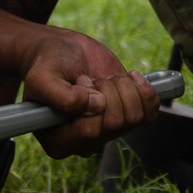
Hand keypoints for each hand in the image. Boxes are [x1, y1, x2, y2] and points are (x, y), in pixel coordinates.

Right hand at [18, 29, 159, 158]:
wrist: (63, 50)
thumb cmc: (47, 65)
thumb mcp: (41, 78)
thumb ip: (61, 97)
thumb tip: (97, 105)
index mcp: (59, 141)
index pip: (89, 133)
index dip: (91, 102)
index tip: (80, 81)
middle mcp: (85, 142)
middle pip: (115, 124)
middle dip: (106, 90)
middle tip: (89, 78)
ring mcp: (108, 131)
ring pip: (134, 117)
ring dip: (122, 87)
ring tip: (103, 78)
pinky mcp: (127, 117)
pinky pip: (150, 113)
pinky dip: (145, 90)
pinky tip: (129, 77)